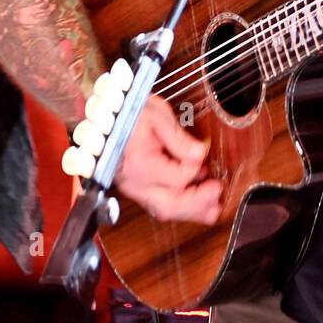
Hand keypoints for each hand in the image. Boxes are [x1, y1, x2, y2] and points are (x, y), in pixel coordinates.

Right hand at [114, 94, 222, 224]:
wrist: (105, 116)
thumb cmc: (128, 112)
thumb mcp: (156, 114)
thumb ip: (178, 137)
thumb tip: (200, 153)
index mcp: (139, 164)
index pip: (178, 178)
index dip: (195, 168)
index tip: (202, 153)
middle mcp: (135, 183)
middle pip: (170, 206)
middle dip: (198, 205)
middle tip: (218, 195)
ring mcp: (134, 189)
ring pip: (164, 211)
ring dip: (191, 211)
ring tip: (213, 207)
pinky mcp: (136, 189)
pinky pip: (159, 205)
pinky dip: (179, 205)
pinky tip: (194, 198)